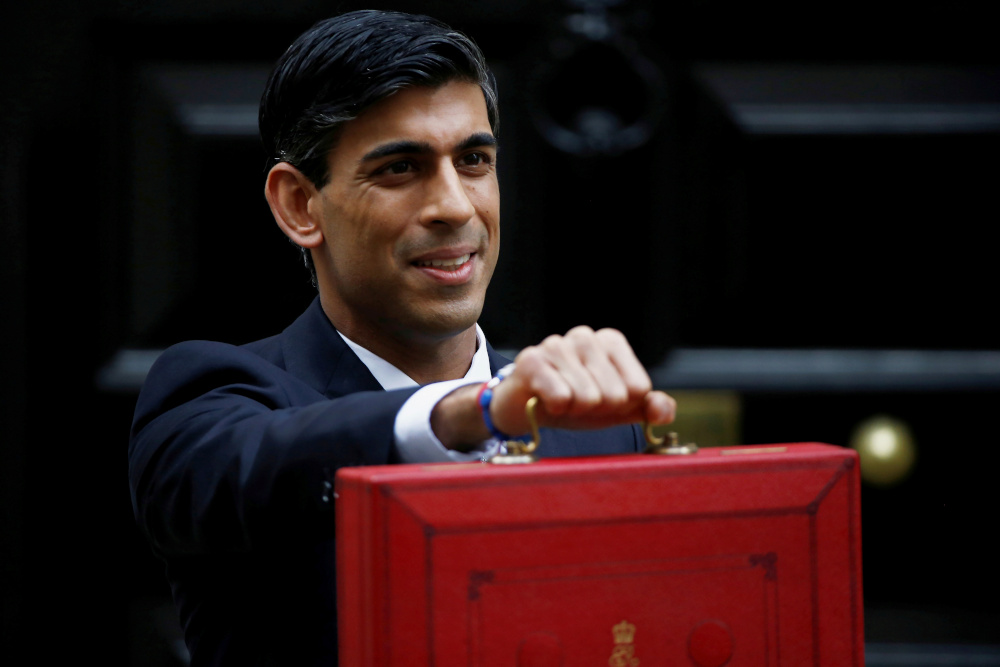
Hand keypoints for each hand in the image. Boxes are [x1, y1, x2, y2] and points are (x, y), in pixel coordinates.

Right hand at [489, 326, 674, 435]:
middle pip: (616, 395)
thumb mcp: (615, 409)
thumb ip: (646, 409)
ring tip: (560, 399)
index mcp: (611, 341)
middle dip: (597, 410)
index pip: (639, 388)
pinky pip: (560, 397)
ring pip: (588, 398)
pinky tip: (543, 399)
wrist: (523, 406)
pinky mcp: (531, 360)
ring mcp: (557, 345)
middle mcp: (586, 336)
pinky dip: (555, 408)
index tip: (600, 399)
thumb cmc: (573, 402)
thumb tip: (664, 411)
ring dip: (574, 410)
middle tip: (576, 401)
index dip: (621, 406)